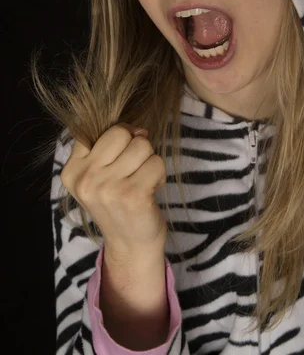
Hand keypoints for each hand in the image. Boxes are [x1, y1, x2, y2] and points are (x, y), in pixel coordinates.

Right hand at [60, 124, 166, 255]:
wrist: (129, 245)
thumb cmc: (117, 203)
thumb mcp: (97, 176)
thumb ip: (107, 147)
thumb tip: (138, 130)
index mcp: (72, 171)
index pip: (99, 131)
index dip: (118, 139)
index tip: (119, 160)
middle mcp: (86, 179)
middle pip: (121, 133)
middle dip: (135, 147)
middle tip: (133, 170)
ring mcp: (108, 188)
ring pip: (142, 145)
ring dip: (149, 161)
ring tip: (142, 180)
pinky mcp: (133, 195)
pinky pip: (156, 163)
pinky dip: (160, 174)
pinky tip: (151, 189)